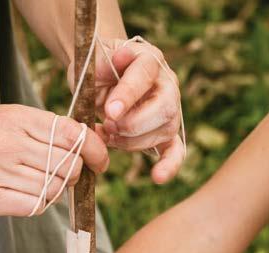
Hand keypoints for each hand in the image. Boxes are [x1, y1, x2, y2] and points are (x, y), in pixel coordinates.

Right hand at [0, 105, 108, 217]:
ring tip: (38, 185)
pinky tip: (26, 197)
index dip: (94, 150)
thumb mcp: (4, 118)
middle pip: (67, 165)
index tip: (99, 161)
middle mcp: (9, 143)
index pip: (72, 134)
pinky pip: (33, 206)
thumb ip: (40, 129)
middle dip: (74, 175)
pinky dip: (38, 204)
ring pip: (52, 189)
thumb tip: (83, 144)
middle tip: (65, 176)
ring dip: (54, 192)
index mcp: (17, 118)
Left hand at [94, 39, 183, 183]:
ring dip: (132, 141)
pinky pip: (176, 152)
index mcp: (149, 58)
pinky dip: (169, 165)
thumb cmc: (97, 71)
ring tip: (109, 135)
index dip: (128, 94)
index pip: (145, 74)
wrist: (102, 81)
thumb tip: (119, 60)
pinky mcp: (166, 133)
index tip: (110, 111)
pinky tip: (157, 177)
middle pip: (164, 108)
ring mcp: (170, 110)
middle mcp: (167, 84)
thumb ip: (102, 61)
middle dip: (132, 123)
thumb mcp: (92, 61)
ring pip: (163, 132)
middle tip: (108, 126)